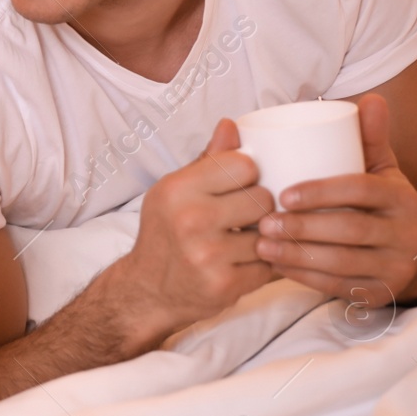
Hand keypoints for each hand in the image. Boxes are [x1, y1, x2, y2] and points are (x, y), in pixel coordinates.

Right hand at [108, 119, 276, 348]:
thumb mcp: (176, 191)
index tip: (239, 187)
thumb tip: (232, 125)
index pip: (243, 164)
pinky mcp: (225, 284)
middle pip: (263, 198)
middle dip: (258, 209)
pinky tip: (244, 264)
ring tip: (243, 242)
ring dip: (263, 239)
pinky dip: (263, 266)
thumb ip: (209, 160)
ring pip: (270, 233)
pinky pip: (269, 266)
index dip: (248, 175)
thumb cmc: (165, 234)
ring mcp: (208, 254)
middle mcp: (190, 219)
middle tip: (242, 219)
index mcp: (177, 189)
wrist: (146, 290)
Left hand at [255, 94, 416, 306]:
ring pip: (342, 262)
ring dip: (297, 254)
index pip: (360, 189)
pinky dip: (303, 276)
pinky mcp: (380, 293)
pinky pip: (338, 286)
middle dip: (302, 227)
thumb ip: (369, 139)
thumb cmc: (380, 205)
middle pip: (349, 229)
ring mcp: (395, 266)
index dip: (322, 191)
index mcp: (401, 196)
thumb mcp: (381, 171)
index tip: (284, 194)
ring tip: (262, 245)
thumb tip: (370, 98)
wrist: (414, 257)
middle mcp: (405, 232)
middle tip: (263, 223)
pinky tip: (276, 267)